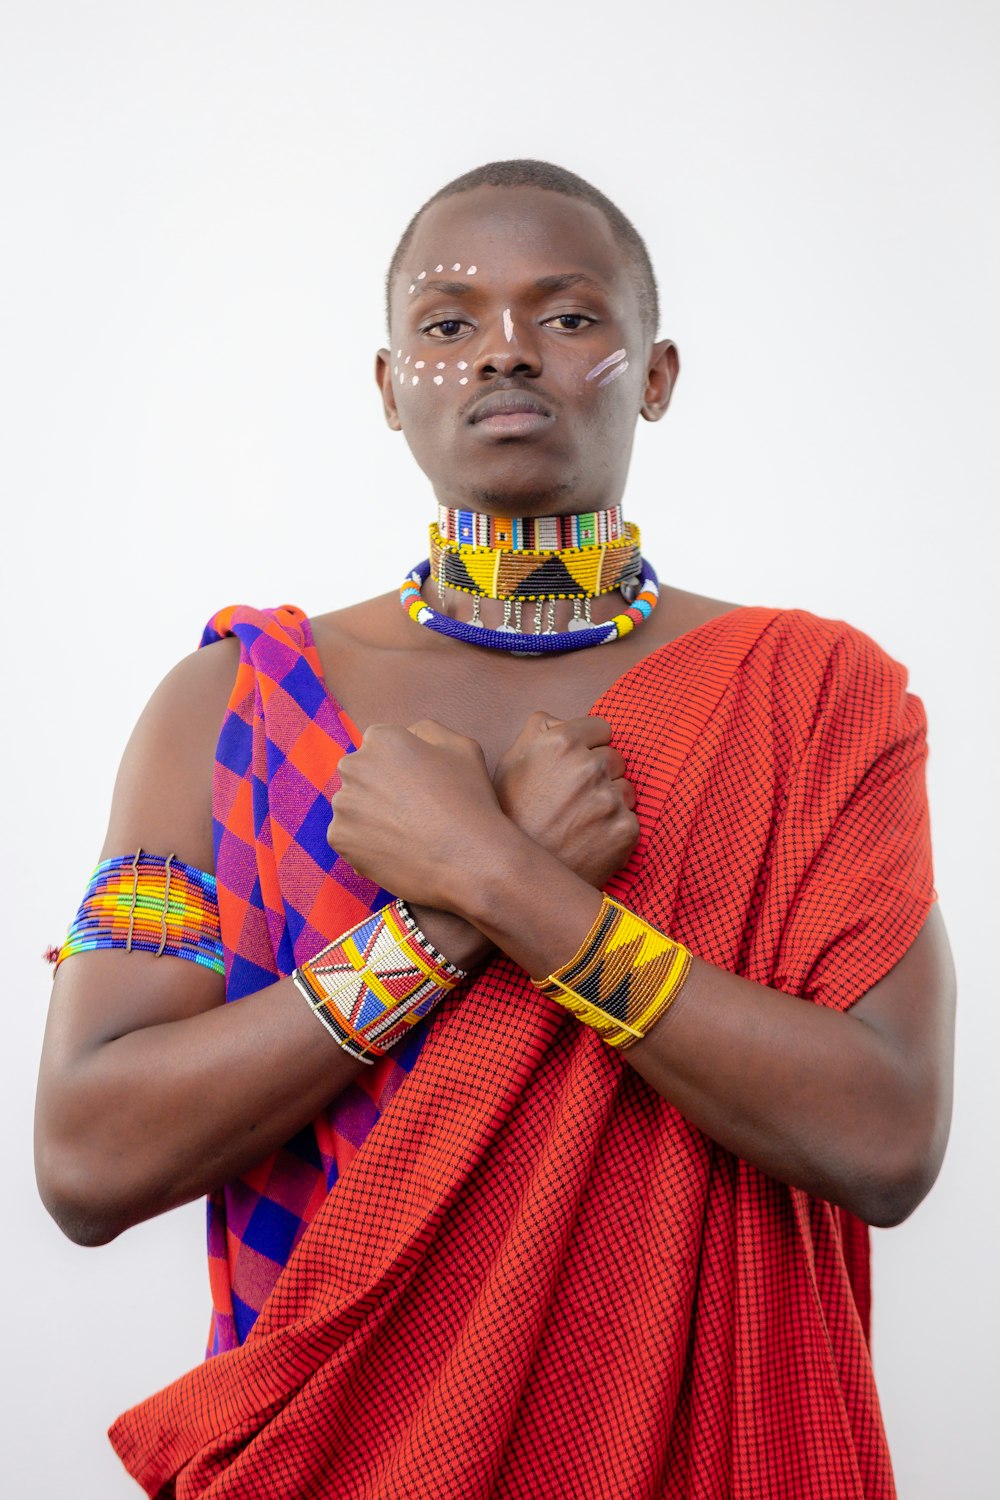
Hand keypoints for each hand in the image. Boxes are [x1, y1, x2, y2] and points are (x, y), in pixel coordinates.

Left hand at [327, 720, 505, 910]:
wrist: (470, 862)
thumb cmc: (471, 802)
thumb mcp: (462, 747)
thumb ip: (427, 731)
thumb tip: (407, 735)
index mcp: (382, 739)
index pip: (379, 747)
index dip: (400, 768)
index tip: (418, 788)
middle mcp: (355, 765)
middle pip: (361, 775)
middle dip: (379, 790)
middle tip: (411, 813)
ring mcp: (344, 803)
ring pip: (352, 807)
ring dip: (371, 817)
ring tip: (405, 835)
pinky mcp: (339, 837)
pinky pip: (348, 837)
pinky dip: (365, 844)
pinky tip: (395, 851)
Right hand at [493, 712, 639, 887]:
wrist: (517, 876)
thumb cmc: (510, 817)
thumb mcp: (510, 763)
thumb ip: (537, 730)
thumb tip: (561, 719)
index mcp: (561, 742)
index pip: (601, 728)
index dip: (588, 746)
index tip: (575, 766)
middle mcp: (589, 766)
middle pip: (615, 757)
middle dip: (600, 773)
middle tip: (574, 798)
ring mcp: (610, 799)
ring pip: (626, 787)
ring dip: (611, 800)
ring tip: (580, 821)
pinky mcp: (626, 829)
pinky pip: (631, 818)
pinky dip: (616, 828)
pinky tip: (590, 839)